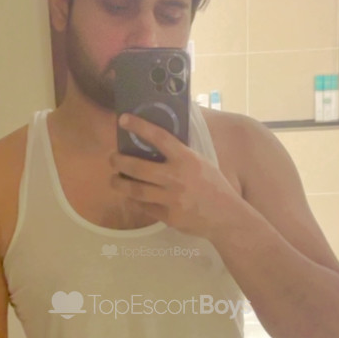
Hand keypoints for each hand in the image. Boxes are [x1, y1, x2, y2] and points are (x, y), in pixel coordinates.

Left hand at [110, 114, 240, 239]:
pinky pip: (145, 207)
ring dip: (120, 183)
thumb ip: (180, 155)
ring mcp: (172, 199)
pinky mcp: (169, 217)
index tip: (123, 120)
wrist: (226, 216)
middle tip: (112, 159)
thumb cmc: (213, 185)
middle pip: (138, 167)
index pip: (160, 138)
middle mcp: (177, 178)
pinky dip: (135, 200)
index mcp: (187, 159)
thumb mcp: (200, 163)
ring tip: (114, 180)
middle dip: (119, 162)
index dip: (140, 127)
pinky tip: (130, 196)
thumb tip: (156, 142)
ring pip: (136, 190)